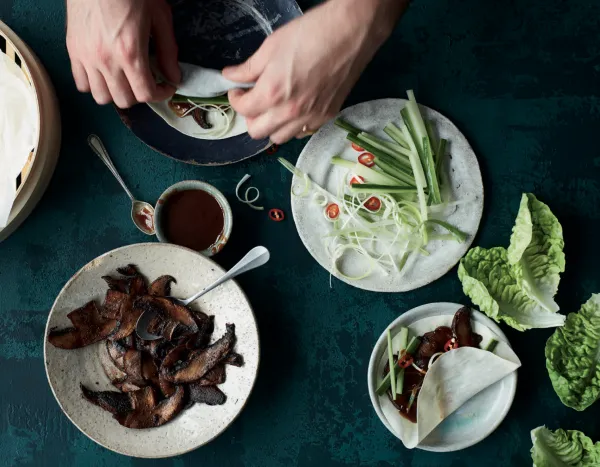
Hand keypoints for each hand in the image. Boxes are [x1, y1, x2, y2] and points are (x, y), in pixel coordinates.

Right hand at [66, 0, 180, 107]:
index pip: (145, 94)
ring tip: (125, 80)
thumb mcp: (159, 17)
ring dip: (116, 93)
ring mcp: (86, 57)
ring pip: (101, 97)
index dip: (160, 94)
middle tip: (146, 81)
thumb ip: (168, 51)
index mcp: (130, 53)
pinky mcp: (73, 51)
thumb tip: (174, 77)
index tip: (165, 86)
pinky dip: (94, 85)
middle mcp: (106, 61)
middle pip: (124, 100)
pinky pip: (81, 83)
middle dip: (140, 95)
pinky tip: (105, 74)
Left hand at [223, 0, 406, 143]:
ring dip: (271, 125)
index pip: (243, 110)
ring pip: (279, 138)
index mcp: (272, 93)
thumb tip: (230, 76)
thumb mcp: (271, 46)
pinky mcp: (327, 116)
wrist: (350, 33)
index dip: (236, 100)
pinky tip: (294, 109)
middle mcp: (290, 112)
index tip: (238, 90)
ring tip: (273, 107)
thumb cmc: (310, 33)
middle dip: (250, 117)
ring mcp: (310, 117)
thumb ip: (248, 68)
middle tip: (253, 101)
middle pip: (257, 132)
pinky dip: (293, 126)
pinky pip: (302, 132)